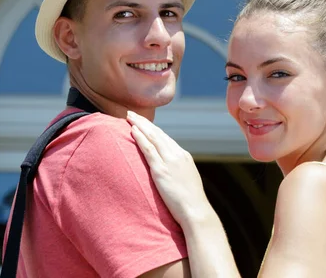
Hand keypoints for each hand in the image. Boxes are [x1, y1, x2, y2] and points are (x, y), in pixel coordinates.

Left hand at [126, 111, 213, 227]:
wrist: (196, 212)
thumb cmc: (191, 203)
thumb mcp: (186, 181)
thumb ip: (177, 172)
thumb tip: (169, 172)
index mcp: (184, 156)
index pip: (165, 138)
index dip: (152, 129)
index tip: (142, 122)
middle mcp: (177, 155)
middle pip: (157, 133)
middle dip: (144, 122)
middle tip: (132, 113)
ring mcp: (170, 161)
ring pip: (152, 137)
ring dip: (140, 125)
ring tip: (128, 117)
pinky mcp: (161, 170)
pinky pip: (148, 150)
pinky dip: (140, 138)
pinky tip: (132, 130)